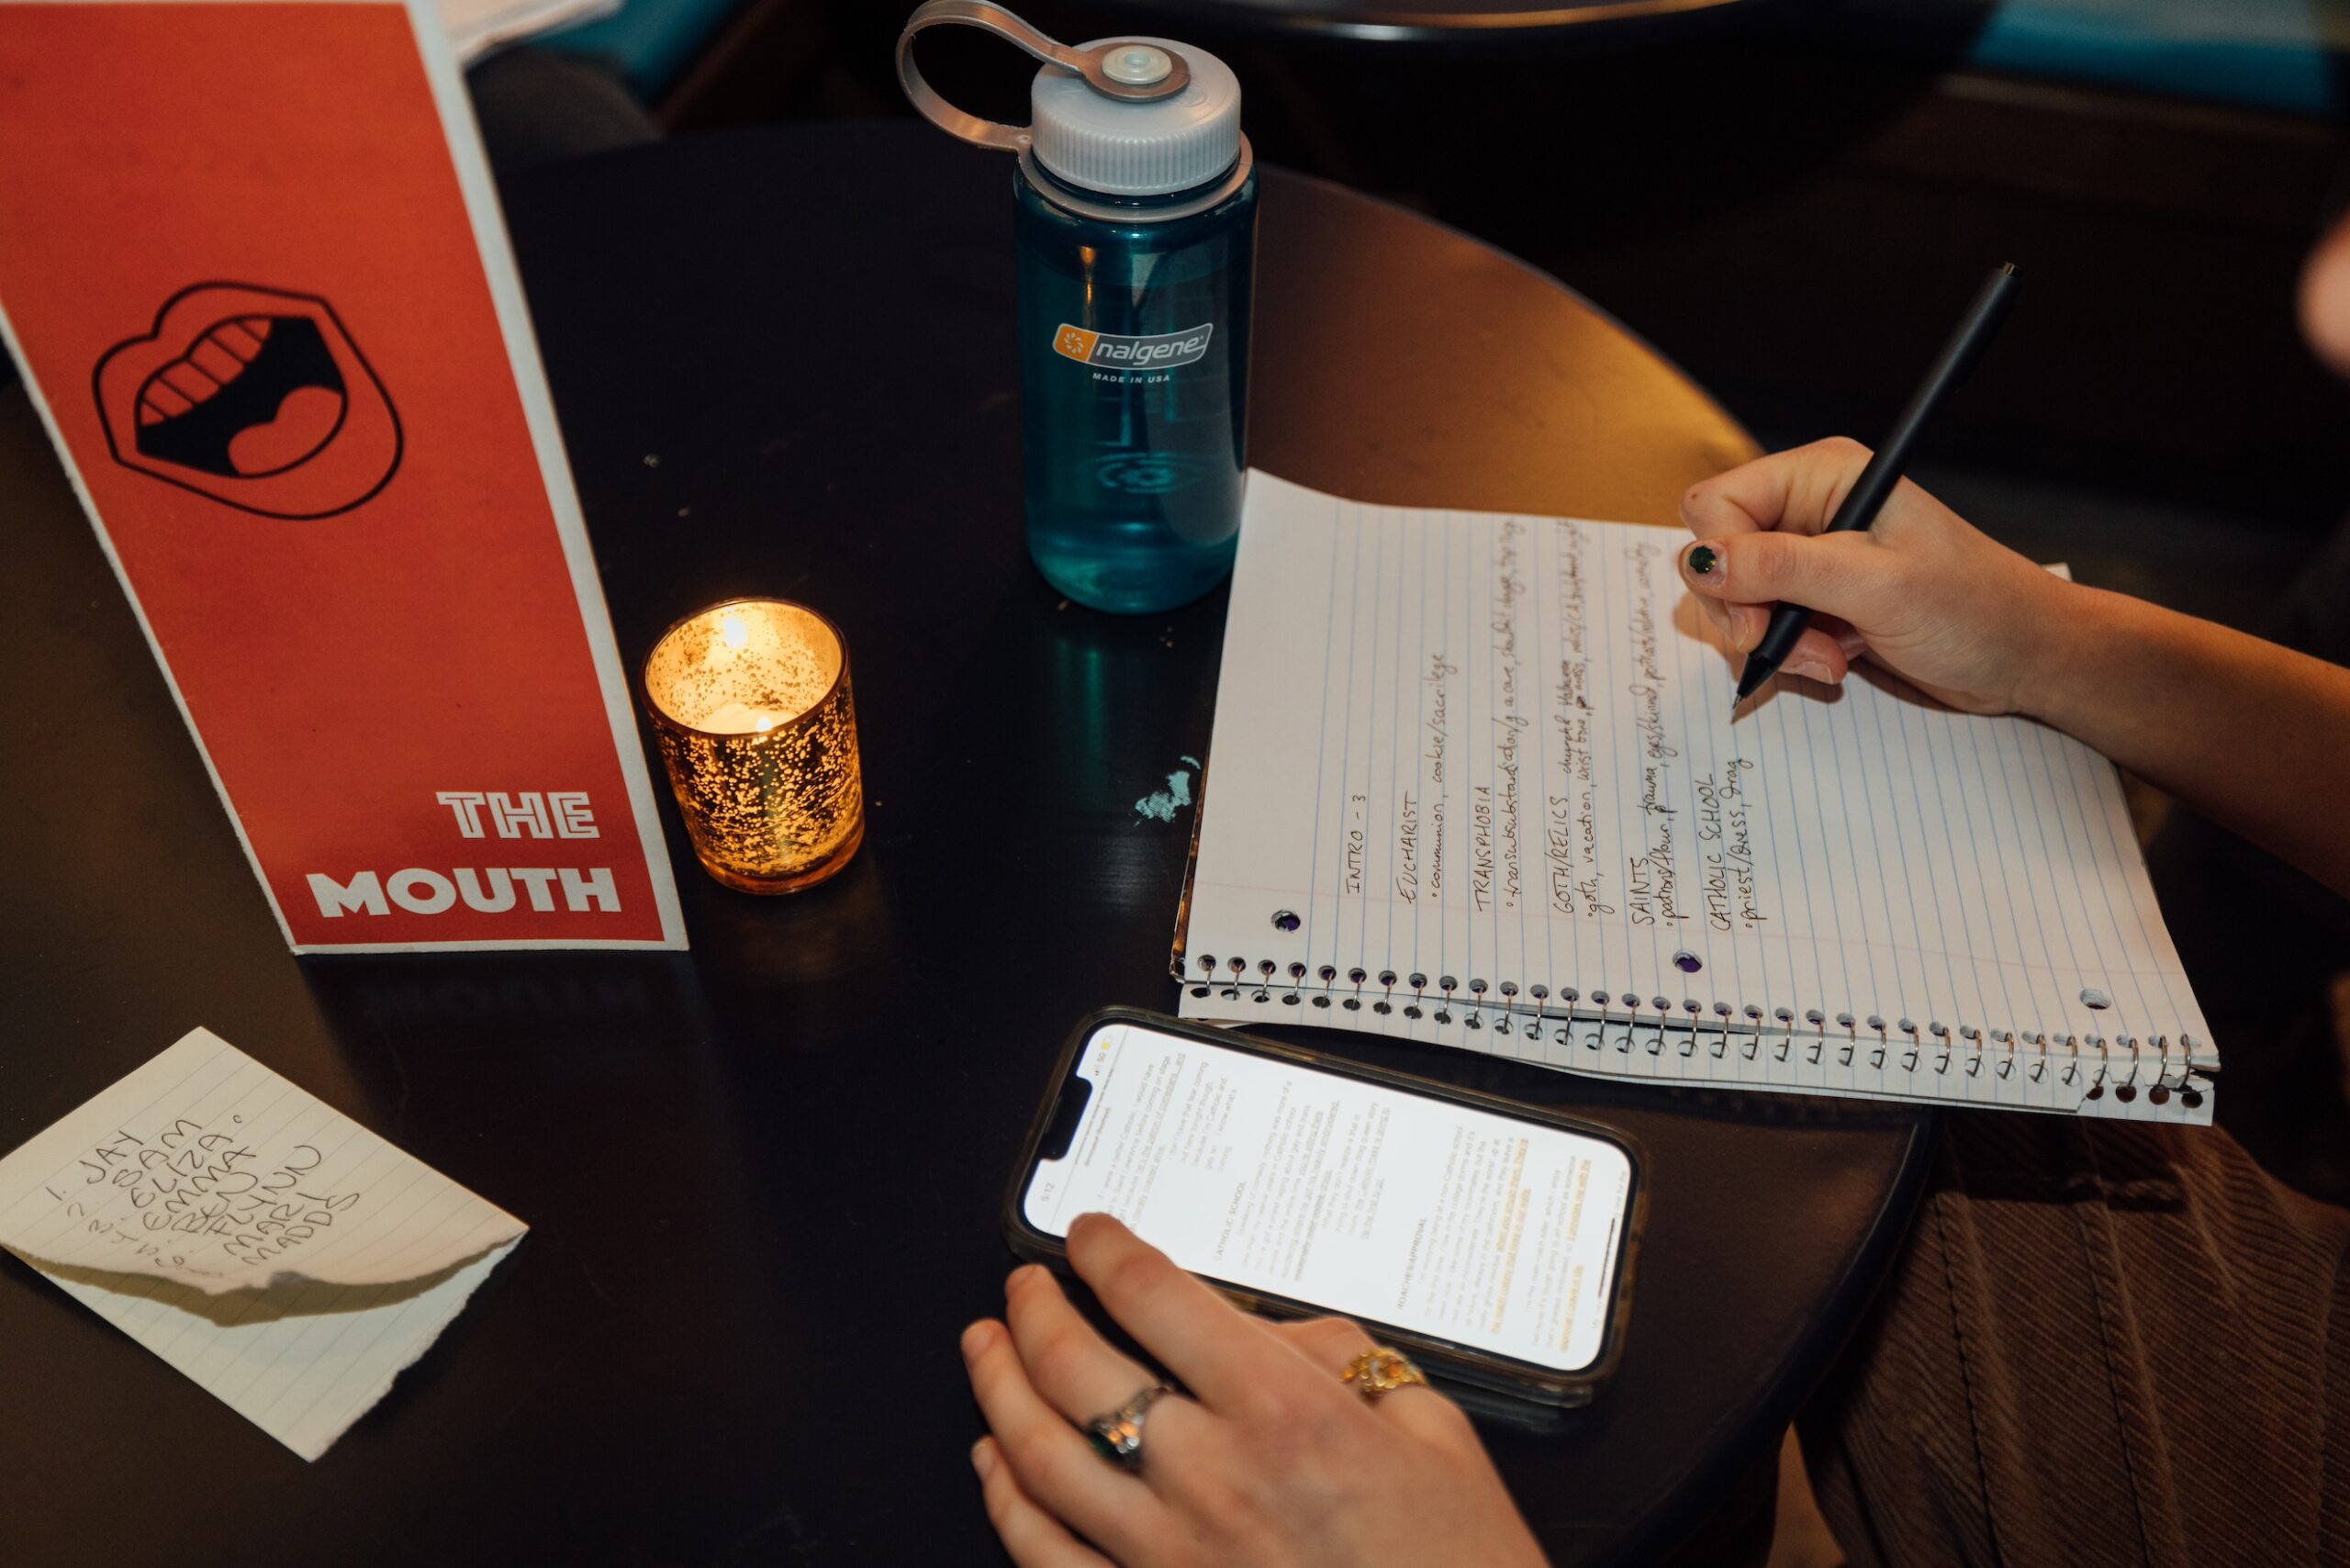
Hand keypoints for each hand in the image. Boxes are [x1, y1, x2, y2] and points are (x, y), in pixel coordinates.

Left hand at [959, 1214, 1547, 1567]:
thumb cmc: (1456, 1563)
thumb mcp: (1429, 1426)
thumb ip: (1335, 1356)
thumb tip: (1254, 1323)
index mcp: (1284, 1415)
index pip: (1154, 1298)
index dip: (1104, 1250)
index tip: (1090, 1235)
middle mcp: (1214, 1481)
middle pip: (1075, 1369)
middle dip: (1033, 1310)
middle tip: (1024, 1289)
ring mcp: (1171, 1556)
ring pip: (1039, 1458)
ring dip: (997, 1391)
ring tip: (984, 1350)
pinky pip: (1048, 1557)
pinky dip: (1005, 1504)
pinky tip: (994, 1467)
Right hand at [1677, 437, 2073, 714]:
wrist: (2024, 656)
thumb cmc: (1973, 606)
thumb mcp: (1875, 585)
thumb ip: (1782, 568)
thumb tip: (1700, 563)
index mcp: (1820, 477)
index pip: (1716, 506)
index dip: (1721, 563)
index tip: (1755, 618)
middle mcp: (1806, 512)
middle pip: (1717, 557)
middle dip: (1746, 613)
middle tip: (1791, 645)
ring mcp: (1809, 560)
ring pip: (1735, 601)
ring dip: (1772, 643)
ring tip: (1829, 659)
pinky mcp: (1815, 603)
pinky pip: (1764, 630)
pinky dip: (1789, 656)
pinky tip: (1836, 662)